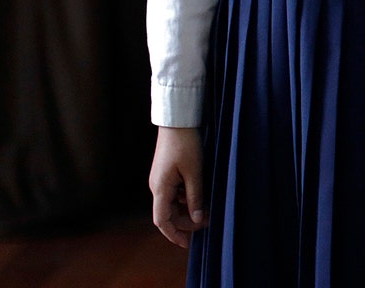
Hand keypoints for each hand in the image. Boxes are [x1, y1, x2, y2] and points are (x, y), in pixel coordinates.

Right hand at [148, 126, 208, 247]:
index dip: (173, 235)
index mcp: (160, 188)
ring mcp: (160, 180)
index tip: (187, 244)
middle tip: (207, 223)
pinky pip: (174, 193)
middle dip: (186, 222)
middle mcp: (157, 187)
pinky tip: (199, 195)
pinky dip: (186, 199)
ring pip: (171, 204)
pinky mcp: (166, 174)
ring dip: (187, 210)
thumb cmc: (185, 144)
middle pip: (168, 214)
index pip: (162, 221)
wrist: (177, 121)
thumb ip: (195, 197)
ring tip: (207, 210)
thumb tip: (198, 218)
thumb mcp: (194, 172)